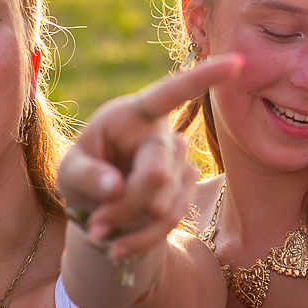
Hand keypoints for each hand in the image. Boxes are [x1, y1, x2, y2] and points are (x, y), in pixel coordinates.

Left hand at [60, 56, 241, 259]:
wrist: (100, 206)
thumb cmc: (84, 176)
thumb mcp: (70, 174)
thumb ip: (85, 177)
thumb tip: (113, 188)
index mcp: (134, 114)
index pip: (171, 93)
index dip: (204, 78)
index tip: (238, 62)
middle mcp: (165, 134)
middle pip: (155, 174)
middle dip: (124, 205)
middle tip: (96, 224)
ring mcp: (181, 163)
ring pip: (163, 204)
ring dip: (128, 226)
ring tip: (99, 234)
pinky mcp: (187, 190)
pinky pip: (170, 221)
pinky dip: (139, 239)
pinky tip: (117, 246)